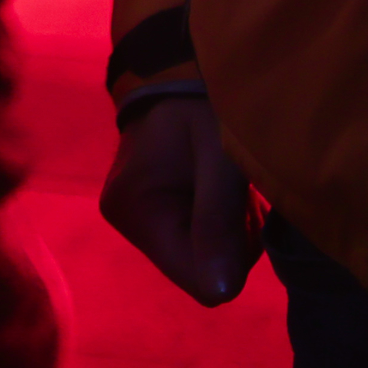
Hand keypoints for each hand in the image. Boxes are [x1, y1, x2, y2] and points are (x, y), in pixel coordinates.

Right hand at [99, 92, 258, 305]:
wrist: (175, 73)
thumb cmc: (199, 106)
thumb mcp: (219, 156)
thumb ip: (217, 220)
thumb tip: (221, 294)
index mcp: (135, 210)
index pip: (198, 281)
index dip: (233, 257)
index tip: (240, 211)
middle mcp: (127, 221)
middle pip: (201, 269)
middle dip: (231, 240)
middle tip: (236, 192)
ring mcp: (135, 219)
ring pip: (202, 258)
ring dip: (228, 231)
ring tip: (228, 186)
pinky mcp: (148, 213)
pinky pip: (195, 241)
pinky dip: (217, 223)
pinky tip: (216, 190)